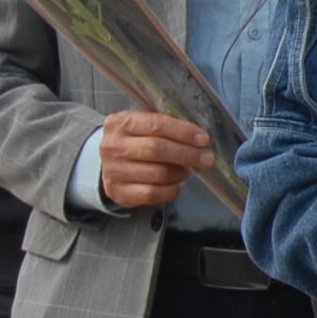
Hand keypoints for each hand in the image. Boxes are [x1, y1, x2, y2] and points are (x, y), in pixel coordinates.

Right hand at [97, 110, 211, 209]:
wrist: (110, 162)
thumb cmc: (135, 141)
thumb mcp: (144, 126)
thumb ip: (168, 128)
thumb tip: (199, 139)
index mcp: (120, 123)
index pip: (156, 125)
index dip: (184, 132)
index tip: (203, 139)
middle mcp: (113, 146)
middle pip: (156, 149)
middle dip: (187, 154)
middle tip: (206, 158)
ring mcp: (113, 170)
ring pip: (158, 173)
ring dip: (181, 173)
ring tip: (188, 170)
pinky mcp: (118, 192)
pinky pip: (153, 193)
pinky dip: (172, 189)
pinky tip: (178, 183)